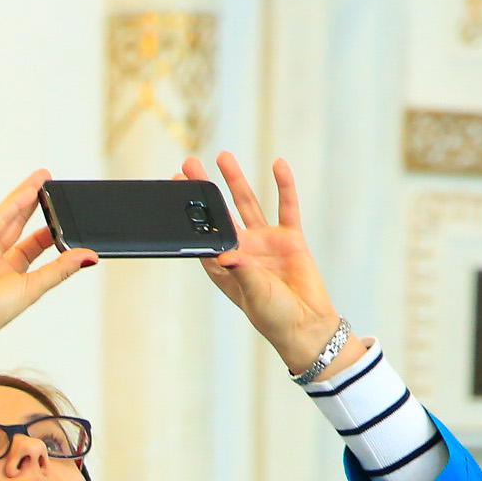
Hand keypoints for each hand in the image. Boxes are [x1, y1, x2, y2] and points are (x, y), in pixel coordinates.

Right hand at [0, 171, 96, 372]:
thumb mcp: (34, 287)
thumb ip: (61, 269)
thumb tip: (89, 256)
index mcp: (9, 276)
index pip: (32, 247)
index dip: (48, 233)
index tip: (64, 220)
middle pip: (19, 226)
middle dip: (36, 206)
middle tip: (52, 187)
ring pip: (9, 217)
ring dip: (25, 196)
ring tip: (43, 178)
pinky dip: (14, 203)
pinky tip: (29, 190)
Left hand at [185, 153, 346, 375]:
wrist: (307, 324)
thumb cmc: (273, 316)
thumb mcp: (253, 295)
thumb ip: (242, 273)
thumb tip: (226, 255)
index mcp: (223, 266)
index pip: (201, 234)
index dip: (188, 213)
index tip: (174, 190)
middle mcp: (241, 249)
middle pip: (220, 212)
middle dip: (205, 189)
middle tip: (188, 164)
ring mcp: (265, 242)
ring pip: (248, 203)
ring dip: (236, 180)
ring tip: (223, 156)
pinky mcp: (290, 239)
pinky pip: (286, 206)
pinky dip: (284, 186)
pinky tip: (277, 165)